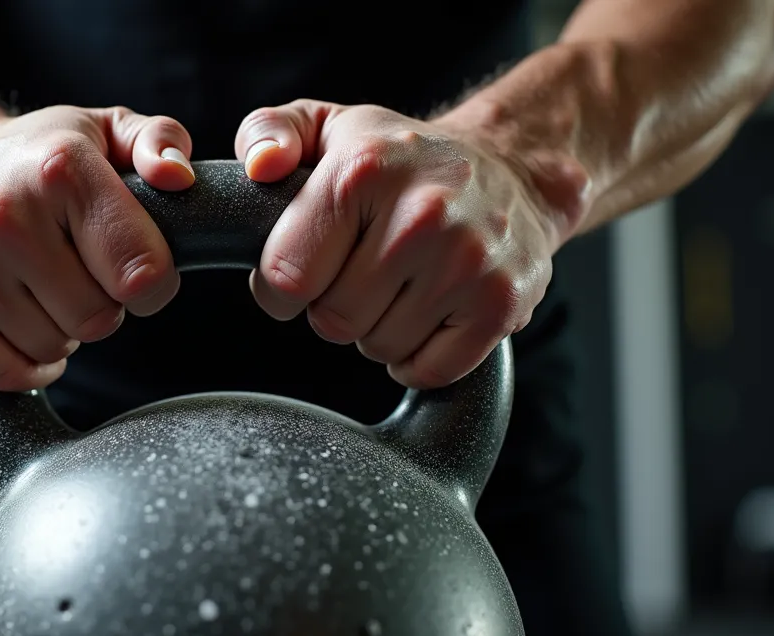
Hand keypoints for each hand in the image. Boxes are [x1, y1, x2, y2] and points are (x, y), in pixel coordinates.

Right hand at [0, 105, 196, 390]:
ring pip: (54, 347)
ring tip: (46, 287)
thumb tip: (178, 177)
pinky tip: (26, 322)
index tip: (140, 270)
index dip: (155, 284)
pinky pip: (9, 373)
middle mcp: (4, 215)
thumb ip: (157, 141)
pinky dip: (29, 363)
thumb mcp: (103, 130)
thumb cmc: (37, 159)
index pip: (141, 271)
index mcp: (59, 169)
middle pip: (98, 318)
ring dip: (63, 329)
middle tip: (82, 272)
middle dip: (104, 304)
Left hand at [234, 100, 584, 387]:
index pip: (285, 277)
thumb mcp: (326, 126)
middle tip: (360, 272)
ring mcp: (468, 262)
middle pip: (333, 321)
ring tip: (400, 284)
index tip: (299, 272)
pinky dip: (418, 358)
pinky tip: (426, 314)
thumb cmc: (402, 158)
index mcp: (364, 168)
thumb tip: (261, 166)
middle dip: (334, 306)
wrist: (511, 168)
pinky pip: (429, 371)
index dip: (278, 288)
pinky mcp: (502, 304)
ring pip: (380, 348)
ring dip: (378, 330)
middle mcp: (421, 215)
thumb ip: (266, 132)